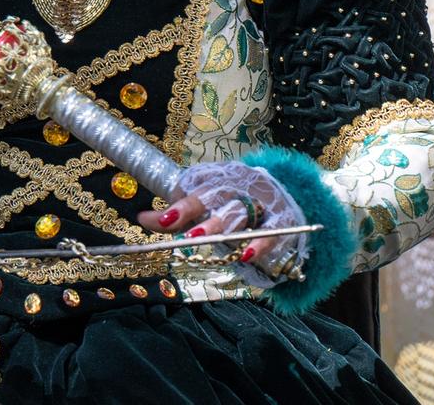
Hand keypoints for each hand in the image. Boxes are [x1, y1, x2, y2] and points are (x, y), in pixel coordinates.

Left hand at [139, 161, 305, 280]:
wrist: (290, 194)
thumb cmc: (235, 203)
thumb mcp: (207, 204)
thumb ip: (177, 214)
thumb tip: (142, 219)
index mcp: (216, 177)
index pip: (192, 186)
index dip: (176, 203)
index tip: (158, 219)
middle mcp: (237, 185)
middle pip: (212, 194)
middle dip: (190, 209)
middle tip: (170, 224)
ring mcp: (261, 201)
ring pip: (238, 211)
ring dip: (217, 225)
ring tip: (197, 238)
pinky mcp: (284, 220)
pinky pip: (272, 231)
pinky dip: (259, 244)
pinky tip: (245, 255)